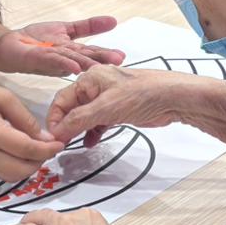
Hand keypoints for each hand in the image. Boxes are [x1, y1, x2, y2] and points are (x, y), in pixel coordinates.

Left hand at [0, 18, 125, 76]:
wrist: (9, 44)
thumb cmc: (37, 41)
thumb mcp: (67, 29)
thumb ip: (89, 26)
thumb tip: (113, 21)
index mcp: (72, 52)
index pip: (91, 52)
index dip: (106, 54)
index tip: (122, 56)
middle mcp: (64, 59)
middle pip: (83, 59)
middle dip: (99, 61)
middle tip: (116, 62)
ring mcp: (50, 60)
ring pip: (69, 61)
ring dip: (83, 64)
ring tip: (97, 66)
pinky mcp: (36, 58)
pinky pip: (50, 60)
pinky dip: (61, 63)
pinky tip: (72, 67)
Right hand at [0, 76, 62, 180]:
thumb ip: (23, 117)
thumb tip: (44, 137)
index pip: (26, 149)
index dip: (47, 149)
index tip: (60, 143)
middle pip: (21, 170)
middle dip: (40, 161)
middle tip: (49, 147)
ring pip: (11, 176)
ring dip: (28, 167)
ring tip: (36, 150)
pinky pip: (0, 173)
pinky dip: (15, 167)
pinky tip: (20, 151)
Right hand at [46, 65, 192, 146]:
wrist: (173, 98)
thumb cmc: (144, 93)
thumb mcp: (106, 108)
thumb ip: (79, 120)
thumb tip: (58, 131)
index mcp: (89, 79)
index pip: (62, 100)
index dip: (55, 119)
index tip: (52, 137)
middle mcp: (96, 86)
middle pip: (72, 108)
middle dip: (65, 126)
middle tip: (61, 144)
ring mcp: (108, 98)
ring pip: (84, 116)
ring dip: (78, 130)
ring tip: (73, 145)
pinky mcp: (118, 110)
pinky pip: (98, 121)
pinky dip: (93, 132)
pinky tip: (91, 142)